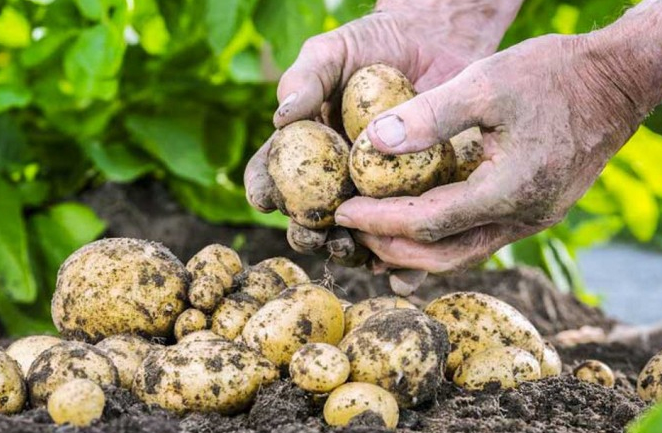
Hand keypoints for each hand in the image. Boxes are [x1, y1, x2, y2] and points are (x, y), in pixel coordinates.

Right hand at [245, 1, 521, 259]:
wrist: (437, 40)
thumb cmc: (373, 43)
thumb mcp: (332, 52)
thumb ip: (305, 79)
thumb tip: (281, 117)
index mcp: (305, 149)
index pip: (273, 174)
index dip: (263, 190)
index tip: (264, 198)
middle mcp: (335, 177)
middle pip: (311, 217)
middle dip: (305, 233)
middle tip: (311, 234)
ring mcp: (376, 192)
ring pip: (355, 234)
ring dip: (349, 250)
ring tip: (351, 250)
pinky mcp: (417, 198)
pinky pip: (406, 234)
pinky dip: (402, 260)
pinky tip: (399, 271)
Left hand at [335, 27, 661, 272]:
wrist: (616, 81)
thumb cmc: (554, 74)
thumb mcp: (488, 82)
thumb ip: (431, 115)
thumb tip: (375, 142)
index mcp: (509, 191)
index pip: (428, 223)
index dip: (380, 220)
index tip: (342, 211)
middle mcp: (522, 218)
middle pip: (442, 254)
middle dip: (390, 246)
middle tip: (350, 228)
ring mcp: (530, 219)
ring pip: (460, 254)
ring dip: (413, 251)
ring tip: (372, 236)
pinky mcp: (532, 211)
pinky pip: (477, 239)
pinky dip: (439, 240)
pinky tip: (414, 231)